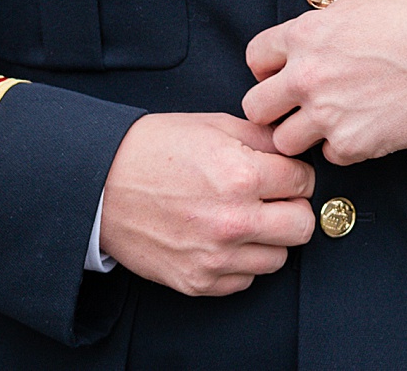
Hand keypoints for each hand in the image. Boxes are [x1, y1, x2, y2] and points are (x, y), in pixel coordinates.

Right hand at [97, 113, 314, 296]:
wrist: (101, 185)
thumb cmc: (153, 151)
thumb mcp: (214, 125)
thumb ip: (262, 139)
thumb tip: (294, 152)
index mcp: (241, 176)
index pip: (305, 183)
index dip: (297, 175)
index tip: (285, 175)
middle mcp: (233, 221)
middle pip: (302, 226)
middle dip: (293, 209)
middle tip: (274, 199)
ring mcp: (215, 257)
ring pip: (279, 258)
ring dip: (269, 239)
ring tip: (245, 219)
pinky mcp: (198, 281)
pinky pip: (245, 280)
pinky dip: (241, 262)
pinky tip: (223, 239)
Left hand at [242, 0, 406, 165]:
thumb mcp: (354, 8)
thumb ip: (318, 29)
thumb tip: (300, 43)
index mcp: (304, 36)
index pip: (255, 59)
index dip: (268, 68)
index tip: (282, 75)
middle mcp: (307, 76)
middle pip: (255, 108)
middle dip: (273, 108)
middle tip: (294, 107)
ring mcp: (327, 114)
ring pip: (284, 141)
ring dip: (302, 134)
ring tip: (329, 121)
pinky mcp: (351, 144)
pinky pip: (328, 155)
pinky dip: (341, 146)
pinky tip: (361, 127)